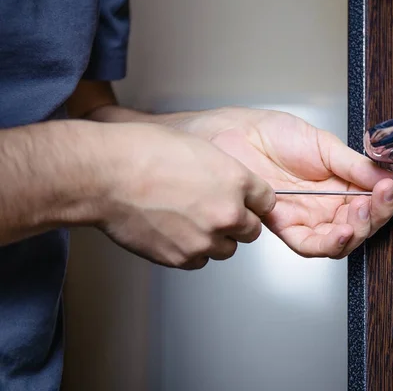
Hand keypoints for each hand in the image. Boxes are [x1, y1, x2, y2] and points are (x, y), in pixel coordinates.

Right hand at [96, 122, 275, 268]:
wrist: (108, 175)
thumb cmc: (144, 153)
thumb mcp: (198, 148)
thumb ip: (222, 172)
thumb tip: (228, 184)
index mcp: (236, 181)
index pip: (266, 201)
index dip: (254, 202)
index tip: (248, 203)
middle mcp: (227, 213)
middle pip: (251, 230)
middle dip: (237, 223)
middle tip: (215, 213)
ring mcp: (205, 238)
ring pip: (226, 249)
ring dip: (215, 239)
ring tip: (189, 222)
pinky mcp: (182, 257)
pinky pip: (198, 261)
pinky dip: (191, 251)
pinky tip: (174, 232)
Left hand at [174, 107, 392, 258]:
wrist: (233, 136)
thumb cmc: (271, 134)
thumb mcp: (322, 144)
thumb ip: (353, 164)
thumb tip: (386, 176)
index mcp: (340, 182)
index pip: (373, 198)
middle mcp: (327, 204)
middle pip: (363, 222)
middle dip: (380, 212)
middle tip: (386, 195)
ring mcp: (308, 217)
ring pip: (343, 238)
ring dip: (361, 227)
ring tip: (366, 208)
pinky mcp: (287, 226)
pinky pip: (312, 245)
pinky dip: (332, 242)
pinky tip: (344, 229)